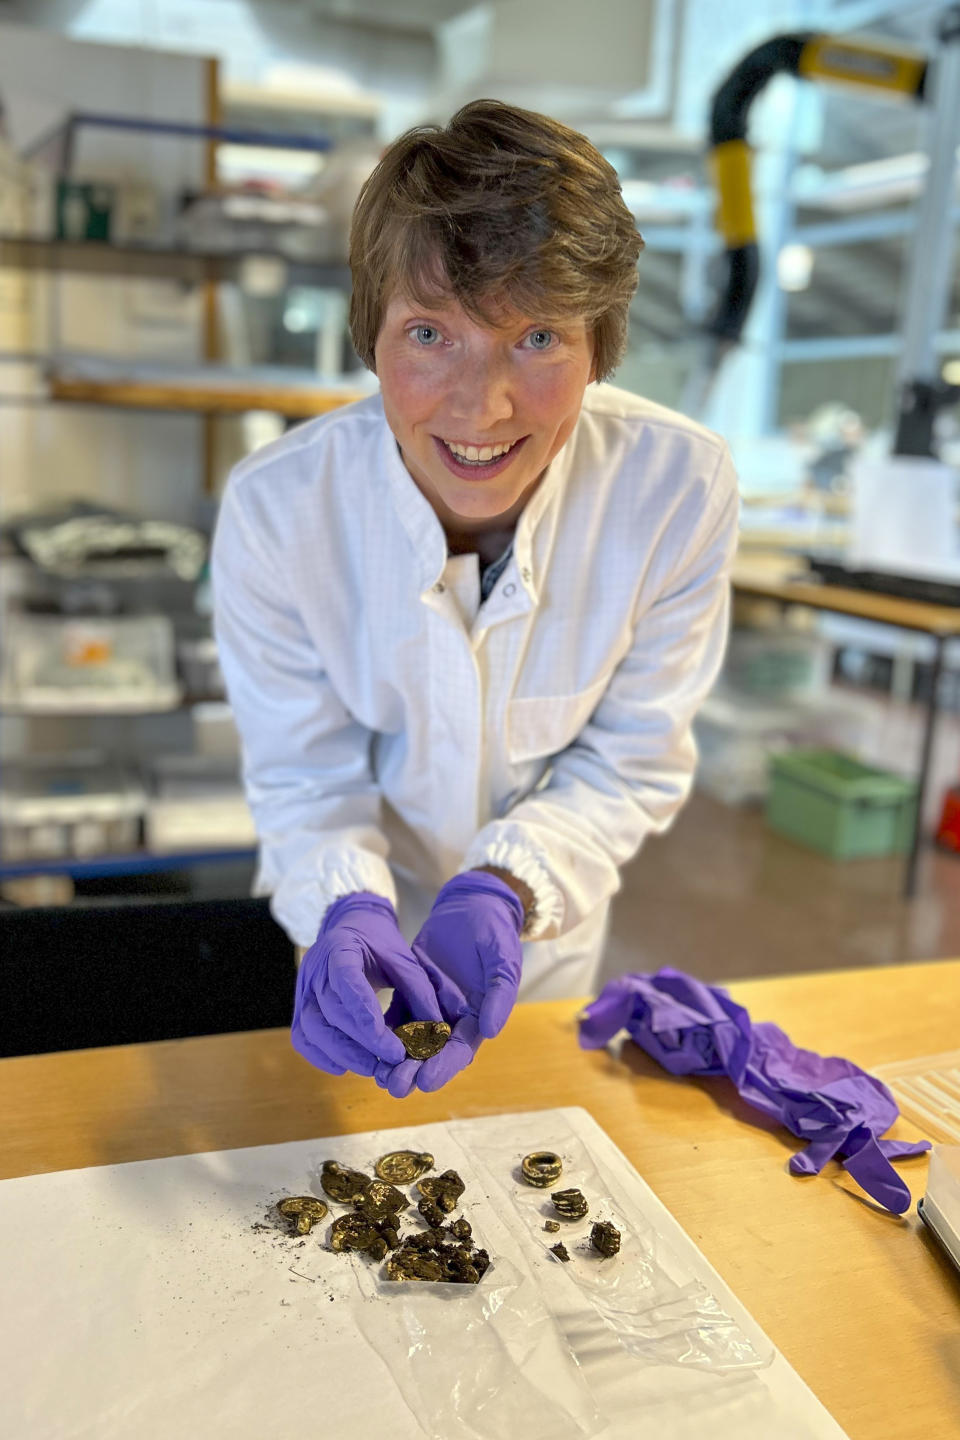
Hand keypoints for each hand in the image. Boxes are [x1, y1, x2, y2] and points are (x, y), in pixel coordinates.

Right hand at [292, 892, 444, 1076]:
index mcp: (339, 948)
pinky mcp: (300, 1005)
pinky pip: (302, 1036)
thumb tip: (436, 1030)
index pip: (347, 982)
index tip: (391, 1046)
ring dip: (341, 1053)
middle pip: (330, 1011)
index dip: (366, 1016)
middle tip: (390, 1062)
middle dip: (360, 1042)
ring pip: (311, 1028)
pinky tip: (344, 1067)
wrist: (350, 926)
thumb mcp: (402, 957)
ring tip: (371, 1068)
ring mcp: (303, 988)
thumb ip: (418, 990)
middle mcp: (315, 969)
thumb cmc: (378, 942)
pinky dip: (320, 1056)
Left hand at [382, 872, 523, 1095]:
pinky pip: (394, 1014)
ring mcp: (429, 1006)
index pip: (458, 1051)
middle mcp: (452, 1019)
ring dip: (393, 1058)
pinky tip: (365, 1040)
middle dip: (413, 1071)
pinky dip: (382, 1029)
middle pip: (431, 1053)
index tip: (426, 1082)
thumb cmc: (495, 933)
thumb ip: (500, 995)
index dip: (443, 1068)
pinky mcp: (410, 990)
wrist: (473, 907)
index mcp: (477, 1017)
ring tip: (376, 1075)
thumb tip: (490, 1030)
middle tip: (392, 1085)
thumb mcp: (504, 960)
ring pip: (408, 1039)